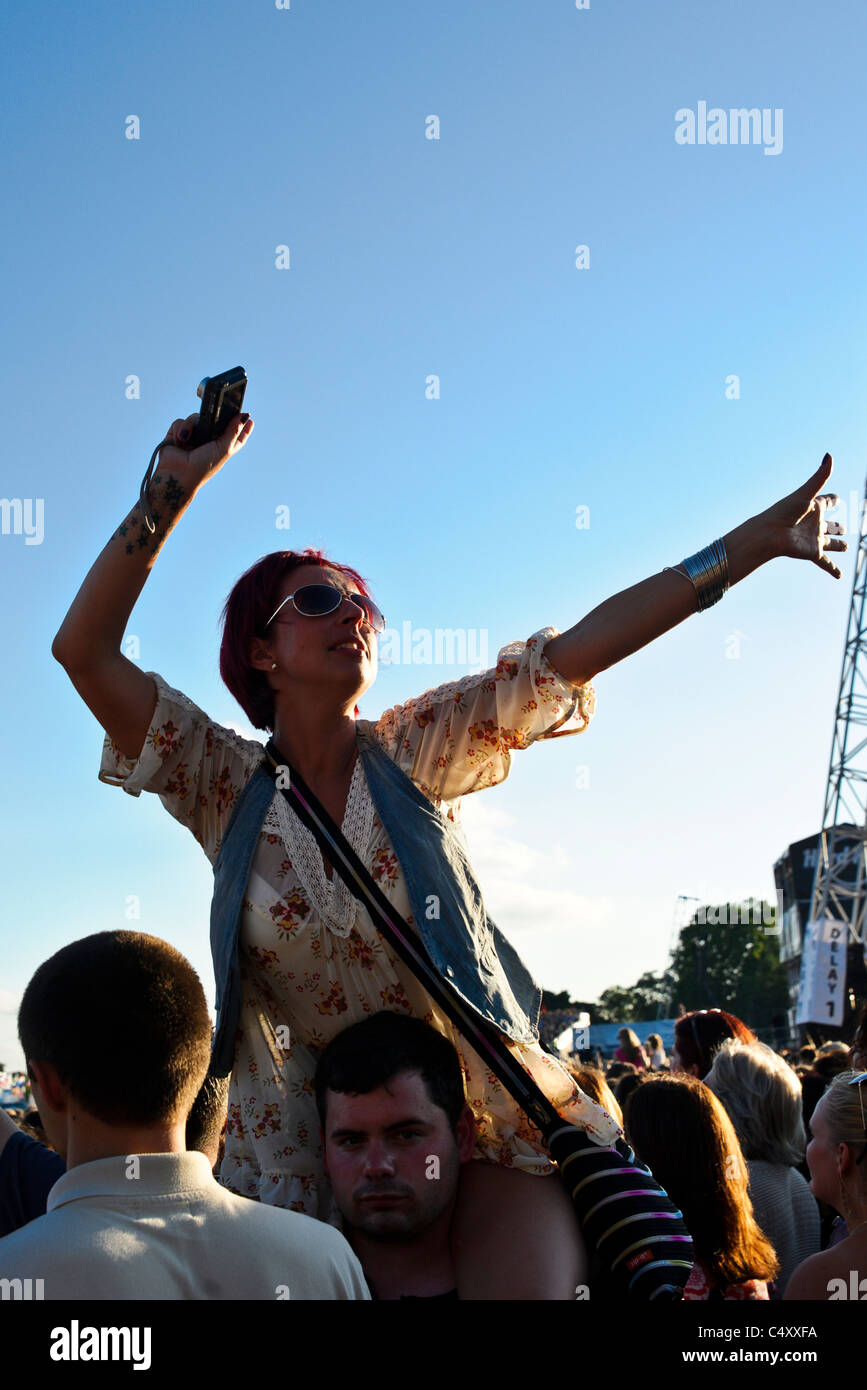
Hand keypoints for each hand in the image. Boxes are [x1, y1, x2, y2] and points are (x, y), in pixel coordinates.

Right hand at [158, 411, 253, 491]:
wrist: (177, 474)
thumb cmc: (202, 467)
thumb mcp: (223, 449)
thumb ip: (234, 431)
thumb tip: (245, 416)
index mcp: (223, 447)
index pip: (236, 435)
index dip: (243, 427)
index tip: (249, 417)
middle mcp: (208, 441)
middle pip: (214, 420)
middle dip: (214, 415)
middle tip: (217, 409)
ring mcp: (193, 437)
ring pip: (195, 418)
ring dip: (190, 425)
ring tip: (186, 439)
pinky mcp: (178, 434)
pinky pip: (180, 422)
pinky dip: (180, 429)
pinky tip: (179, 440)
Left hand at [758, 453, 847, 578]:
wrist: (769, 534)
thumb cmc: (784, 512)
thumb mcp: (805, 493)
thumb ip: (820, 476)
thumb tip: (829, 455)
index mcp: (814, 506)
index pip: (828, 500)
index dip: (834, 499)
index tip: (837, 498)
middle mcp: (815, 523)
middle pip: (831, 524)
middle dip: (838, 525)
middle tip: (844, 526)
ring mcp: (815, 539)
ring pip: (831, 543)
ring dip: (838, 545)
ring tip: (845, 546)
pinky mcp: (813, 553)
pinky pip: (826, 563)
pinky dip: (833, 569)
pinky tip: (840, 577)